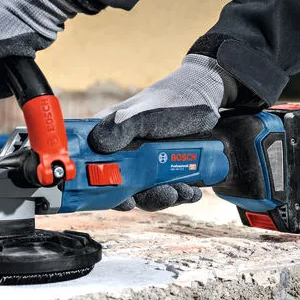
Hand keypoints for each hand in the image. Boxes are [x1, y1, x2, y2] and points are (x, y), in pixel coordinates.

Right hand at [89, 54, 235, 210]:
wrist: (204, 97)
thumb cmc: (170, 100)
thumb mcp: (145, 114)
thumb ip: (122, 127)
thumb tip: (96, 143)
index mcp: (108, 139)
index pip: (95, 169)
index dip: (105, 190)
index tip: (126, 202)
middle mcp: (123, 154)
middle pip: (124, 187)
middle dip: (147, 197)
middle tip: (167, 195)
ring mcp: (144, 164)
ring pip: (148, 192)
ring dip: (166, 197)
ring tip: (185, 191)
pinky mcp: (164, 170)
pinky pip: (167, 189)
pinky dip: (181, 194)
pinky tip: (193, 192)